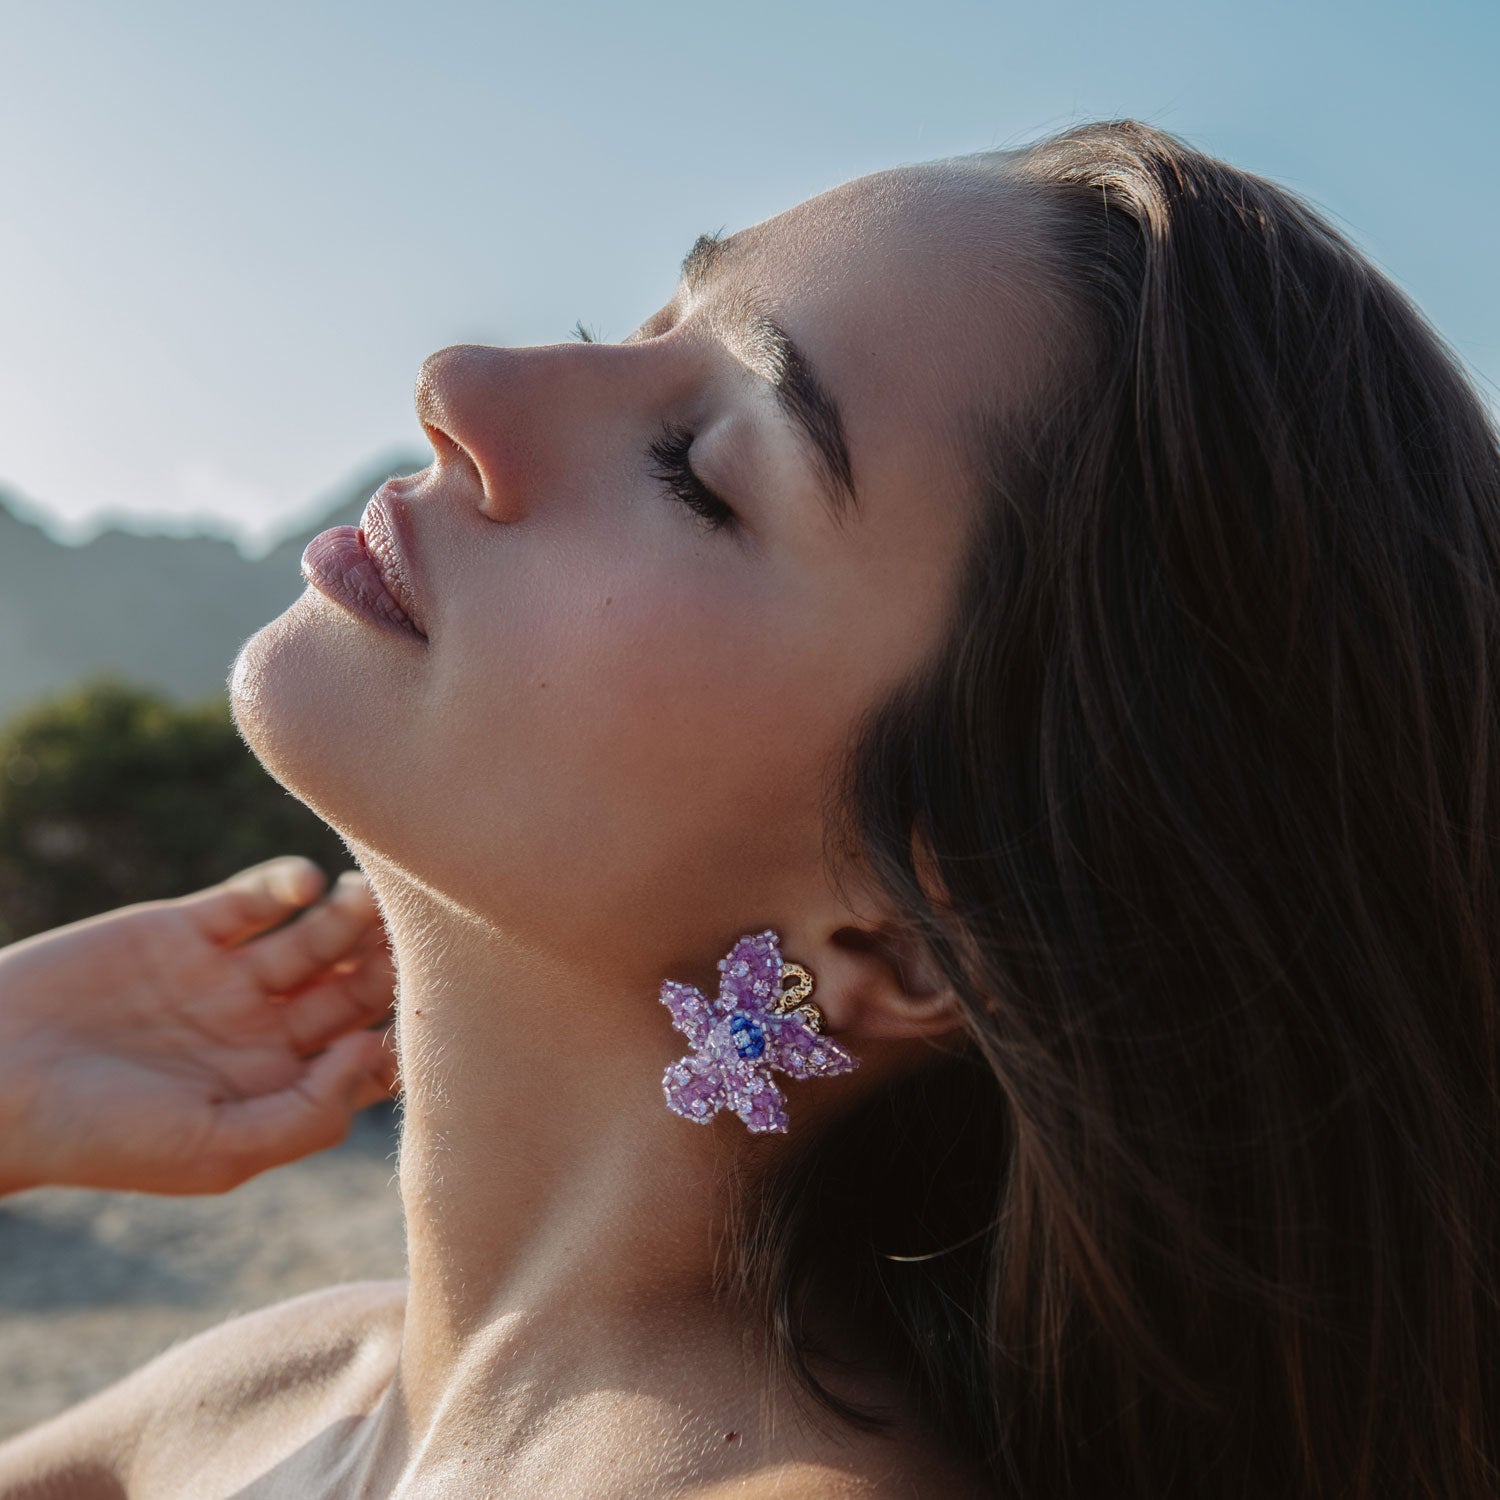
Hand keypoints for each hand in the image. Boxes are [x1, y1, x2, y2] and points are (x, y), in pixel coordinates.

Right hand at [0, 856, 399, 1197]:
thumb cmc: (100, 1136)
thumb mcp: (214, 1151)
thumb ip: (306, 1114)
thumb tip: (377, 1054)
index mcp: (280, 1086)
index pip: (369, 1052)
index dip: (403, 1029)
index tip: (431, 1008)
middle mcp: (266, 1029)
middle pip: (354, 987)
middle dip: (389, 962)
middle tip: (416, 934)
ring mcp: (230, 975)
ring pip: (318, 938)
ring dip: (350, 918)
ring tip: (364, 901)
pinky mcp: (189, 928)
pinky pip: (256, 899)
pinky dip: (286, 885)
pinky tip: (306, 885)